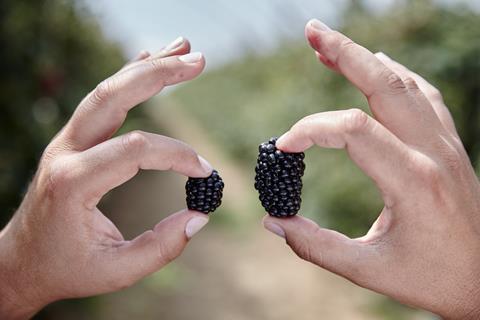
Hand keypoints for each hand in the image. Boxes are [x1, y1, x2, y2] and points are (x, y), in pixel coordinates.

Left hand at [0, 37, 211, 318]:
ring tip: (185, 49)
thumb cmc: (66, 267)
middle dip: (159, 75)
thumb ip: (161, 247)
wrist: (20, 261)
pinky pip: (102, 100)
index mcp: (73, 183)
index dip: (177, 155)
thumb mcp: (115, 271)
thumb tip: (199, 216)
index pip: (135, 150)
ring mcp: (66, 142)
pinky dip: (128, 77)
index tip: (204, 172)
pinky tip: (150, 60)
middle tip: (199, 61)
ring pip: (107, 90)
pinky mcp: (72, 140)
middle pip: (114, 96)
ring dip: (147, 67)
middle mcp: (65, 152)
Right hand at [263, 19, 479, 318]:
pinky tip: (379, 66)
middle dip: (345, 53)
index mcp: (412, 182)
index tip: (284, 148)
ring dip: (367, 58)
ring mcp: (446, 145)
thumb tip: (273, 222)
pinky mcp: (449, 146)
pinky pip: (423, 95)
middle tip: (312, 31)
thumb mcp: (368, 270)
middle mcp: (432, 153)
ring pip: (405, 83)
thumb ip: (315, 246)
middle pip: (385, 84)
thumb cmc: (432, 279)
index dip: (311, 130)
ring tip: (330, 46)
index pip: (352, 130)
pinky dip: (396, 74)